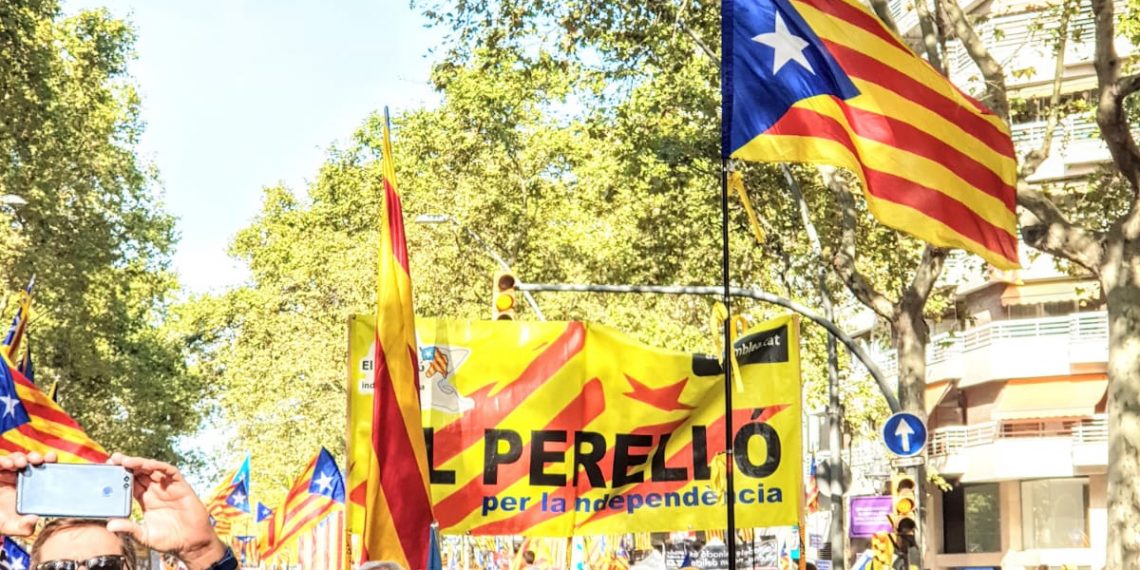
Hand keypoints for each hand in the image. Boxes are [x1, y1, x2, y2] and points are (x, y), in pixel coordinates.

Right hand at [0, 451, 51, 535]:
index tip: (51, 457)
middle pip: (31, 461)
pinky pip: (0, 462)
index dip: (49, 462)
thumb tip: (34, 518)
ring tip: (20, 463)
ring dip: (19, 458)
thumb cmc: (1, 521)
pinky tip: (6, 464)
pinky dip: (3, 460)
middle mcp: (21, 477)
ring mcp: (7, 473)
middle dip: (35, 457)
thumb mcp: (13, 527)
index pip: (44, 470)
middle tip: (37, 460)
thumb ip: (25, 527)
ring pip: (16, 458)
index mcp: (31, 486)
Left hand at [105, 454, 225, 569]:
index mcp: (145, 500)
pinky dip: (160, 466)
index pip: (130, 483)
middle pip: (139, 473)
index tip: (107, 471)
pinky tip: (149, 465)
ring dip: (140, 463)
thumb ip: (129, 529)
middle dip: (127, 464)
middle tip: (113, 459)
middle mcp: (155, 491)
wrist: (191, 543)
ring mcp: (168, 487)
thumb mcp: (144, 536)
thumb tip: (110, 525)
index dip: (120, 476)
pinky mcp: (181, 486)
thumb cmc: (169, 540)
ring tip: (126, 460)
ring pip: (153, 469)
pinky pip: (170, 472)